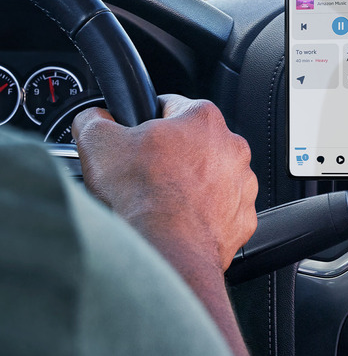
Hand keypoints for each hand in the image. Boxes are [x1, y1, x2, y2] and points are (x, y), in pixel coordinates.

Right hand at [72, 94, 257, 271]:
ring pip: (211, 178)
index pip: (169, 106)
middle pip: (193, 143)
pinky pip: (221, 211)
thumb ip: (95, 121)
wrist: (169, 251)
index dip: (145, 122)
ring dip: (190, 186)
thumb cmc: (144, 197)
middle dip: (170, 156)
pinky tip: (180, 222)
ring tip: (162, 202)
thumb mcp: (98, 142)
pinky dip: (203, 215)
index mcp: (203, 118)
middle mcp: (232, 148)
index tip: (135, 137)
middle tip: (144, 175)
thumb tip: (94, 120)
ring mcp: (242, 184)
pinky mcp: (243, 218)